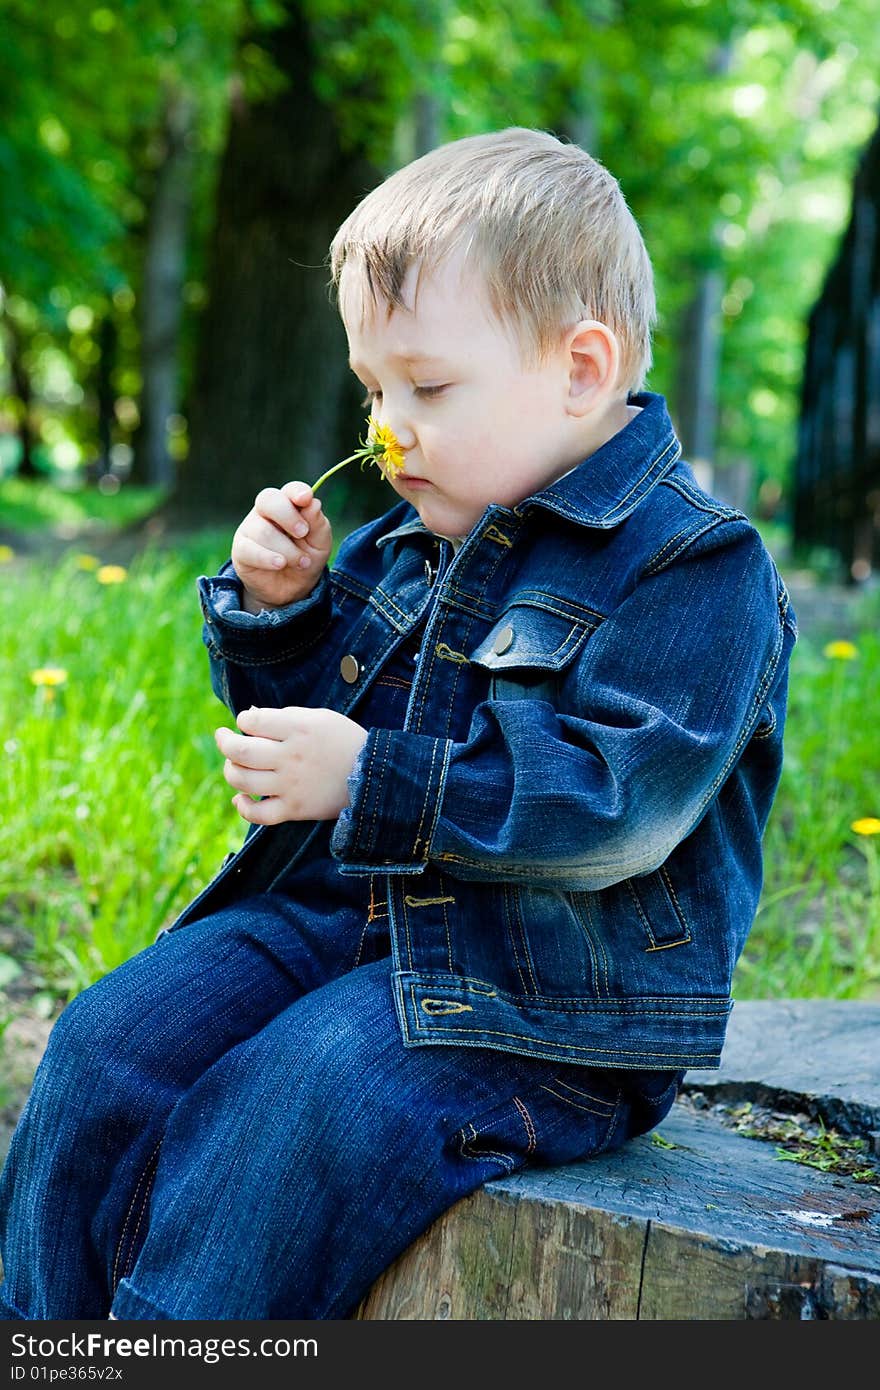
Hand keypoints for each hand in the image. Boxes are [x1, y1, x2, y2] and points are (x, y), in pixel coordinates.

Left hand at [215, 706, 368, 824]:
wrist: (374, 775)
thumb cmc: (343, 741)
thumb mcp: (320, 717)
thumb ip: (285, 716)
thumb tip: (249, 717)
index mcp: (299, 729)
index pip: (253, 721)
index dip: (243, 720)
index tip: (249, 722)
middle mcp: (291, 757)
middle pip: (240, 751)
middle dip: (224, 742)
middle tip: (223, 737)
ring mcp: (291, 785)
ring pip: (243, 781)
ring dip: (230, 770)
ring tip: (234, 765)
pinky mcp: (294, 809)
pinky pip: (258, 815)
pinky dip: (243, 807)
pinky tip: (241, 797)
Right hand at [231, 482, 332, 611]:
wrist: (292, 589)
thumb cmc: (306, 559)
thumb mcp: (320, 544)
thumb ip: (318, 524)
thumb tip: (312, 504)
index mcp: (288, 504)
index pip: (289, 490)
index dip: (297, 491)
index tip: (306, 499)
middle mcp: (266, 512)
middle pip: (269, 499)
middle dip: (288, 516)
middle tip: (303, 533)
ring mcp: (250, 529)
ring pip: (264, 530)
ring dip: (288, 550)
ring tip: (302, 563)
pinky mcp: (241, 550)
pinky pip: (250, 549)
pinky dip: (268, 557)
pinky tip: (280, 564)